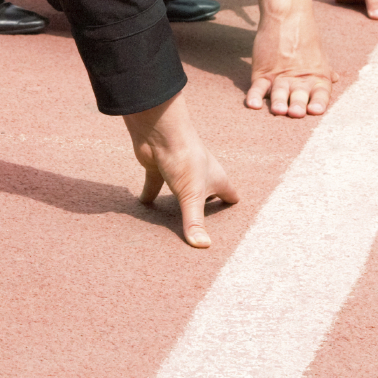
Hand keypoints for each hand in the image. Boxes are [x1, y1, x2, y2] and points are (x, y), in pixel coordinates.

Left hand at [125, 90, 237, 246]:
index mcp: (216, 179)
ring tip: (176, 220)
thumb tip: (202, 246)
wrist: (160, 131)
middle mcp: (200, 174)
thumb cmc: (185, 159)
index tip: (233, 221)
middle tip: (204, 227)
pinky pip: (155, 184)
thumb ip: (195, 222)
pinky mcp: (160, 168)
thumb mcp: (192, 196)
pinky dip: (149, 194)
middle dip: (206, 207)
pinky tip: (144, 205)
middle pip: (208, 193)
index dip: (231, 205)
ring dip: (178, 202)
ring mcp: (180, 171)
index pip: (230, 194)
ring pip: (181, 190)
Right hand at [245, 0, 336, 116]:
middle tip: (295, 112)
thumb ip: (324, 71)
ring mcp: (279, 75)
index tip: (316, 110)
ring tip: (278, 110)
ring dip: (278, 102)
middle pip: (298, 95)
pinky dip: (254, 95)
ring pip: (278, 92)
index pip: (320, 93)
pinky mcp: (261, 72)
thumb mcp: (318, 55)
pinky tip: (253, 104)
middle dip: (297, 105)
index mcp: (317, 76)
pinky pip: (257, 87)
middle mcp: (298, 78)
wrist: (286, 15)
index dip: (319, 103)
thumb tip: (334, 79)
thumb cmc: (304, 36)